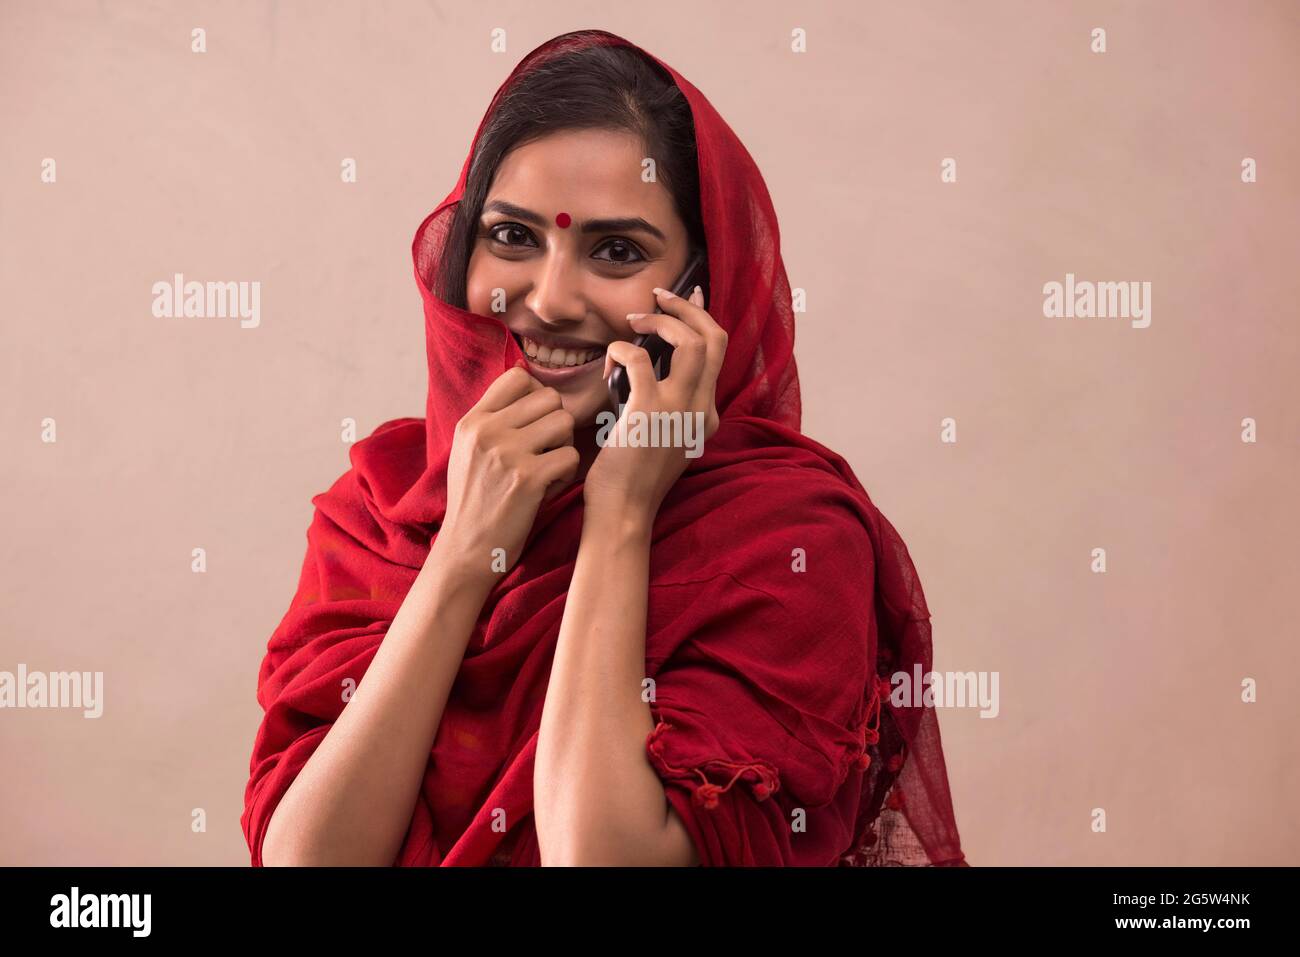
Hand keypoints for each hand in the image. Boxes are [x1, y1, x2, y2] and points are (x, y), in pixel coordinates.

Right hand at [435, 365, 580, 577]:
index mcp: (472, 420)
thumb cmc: (475, 500)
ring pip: (565, 422)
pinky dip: (566, 475)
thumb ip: (493, 418)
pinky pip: (571, 457)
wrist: (466, 549)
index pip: (519, 377)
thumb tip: (527, 380)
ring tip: (546, 468)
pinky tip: (546, 489)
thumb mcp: (468, 450)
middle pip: (550, 398)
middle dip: (555, 424)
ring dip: (564, 447)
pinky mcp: (527, 479)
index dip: (536, 397)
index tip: (534, 423)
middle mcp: (487, 431)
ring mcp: (507, 453)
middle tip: (544, 451)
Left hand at [586, 284, 725, 520]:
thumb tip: (650, 363)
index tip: (686, 298)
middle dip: (687, 308)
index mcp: (707, 415)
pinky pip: (637, 358)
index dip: (702, 318)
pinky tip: (607, 361)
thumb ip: (668, 404)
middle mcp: (702, 409)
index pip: (718, 352)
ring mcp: (680, 409)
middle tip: (661, 296)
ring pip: (690, 341)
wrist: (623, 512)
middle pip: (714, 338)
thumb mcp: (663, 436)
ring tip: (635, 320)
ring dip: (660, 321)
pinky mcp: (650, 411)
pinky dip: (619, 350)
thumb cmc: (631, 477)